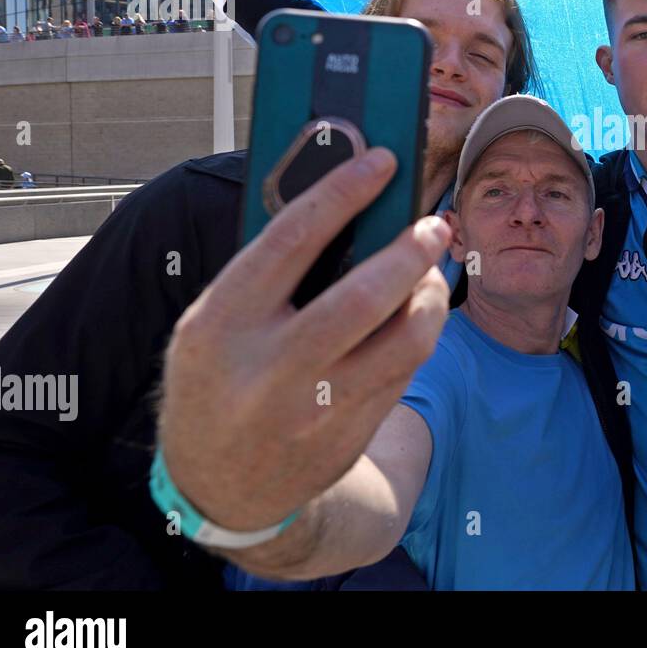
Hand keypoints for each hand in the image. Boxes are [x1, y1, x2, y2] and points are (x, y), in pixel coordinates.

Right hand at [157, 147, 451, 532]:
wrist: (218, 487)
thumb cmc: (218, 380)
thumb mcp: (212, 323)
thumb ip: (267, 272)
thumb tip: (344, 204)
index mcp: (221, 325)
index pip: (291, 239)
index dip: (342, 191)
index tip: (382, 159)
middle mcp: (269, 369)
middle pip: (364, 295)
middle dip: (411, 250)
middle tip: (433, 225)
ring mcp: (314, 409)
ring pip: (405, 340)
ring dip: (432, 295)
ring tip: (433, 271)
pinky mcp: (350, 434)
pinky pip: (405, 371)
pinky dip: (420, 333)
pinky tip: (418, 312)